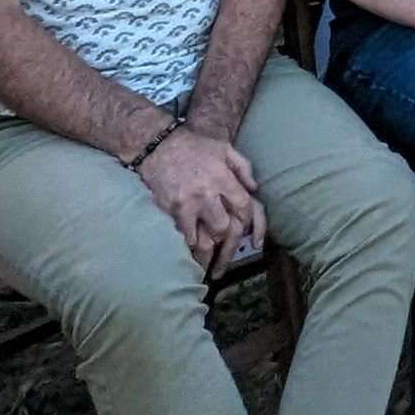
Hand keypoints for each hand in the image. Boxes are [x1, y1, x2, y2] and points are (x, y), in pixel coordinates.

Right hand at [137, 126, 261, 271]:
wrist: (158, 146)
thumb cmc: (194, 147)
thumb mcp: (225, 149)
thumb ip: (243, 168)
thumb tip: (255, 189)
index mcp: (223, 178)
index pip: (244, 207)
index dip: (250, 223)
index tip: (248, 234)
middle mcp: (207, 194)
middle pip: (224, 228)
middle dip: (228, 245)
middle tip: (228, 260)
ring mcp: (187, 206)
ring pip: (202, 240)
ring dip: (207, 256)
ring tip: (210, 269)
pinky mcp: (169, 213)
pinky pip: (182, 238)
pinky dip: (187, 249)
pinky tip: (190, 259)